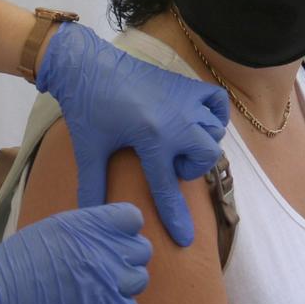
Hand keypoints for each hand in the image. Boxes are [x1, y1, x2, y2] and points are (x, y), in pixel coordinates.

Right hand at [0, 203, 152, 303]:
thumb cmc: (13, 264)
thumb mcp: (49, 230)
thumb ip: (83, 230)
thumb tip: (101, 236)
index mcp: (88, 224)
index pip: (132, 218)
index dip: (124, 229)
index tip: (112, 238)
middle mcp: (104, 249)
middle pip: (141, 249)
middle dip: (127, 257)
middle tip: (106, 266)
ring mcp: (108, 282)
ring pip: (139, 279)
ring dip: (124, 284)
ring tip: (100, 288)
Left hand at [34, 24, 228, 246]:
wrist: (87, 64)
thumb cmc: (87, 107)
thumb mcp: (89, 149)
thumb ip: (92, 186)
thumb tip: (87, 218)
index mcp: (151, 138)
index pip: (167, 188)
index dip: (175, 218)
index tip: (186, 240)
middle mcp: (176, 119)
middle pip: (206, 157)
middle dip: (190, 168)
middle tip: (167, 163)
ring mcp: (185, 100)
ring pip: (214, 132)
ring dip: (200, 144)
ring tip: (176, 143)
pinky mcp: (185, 85)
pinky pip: (217, 102)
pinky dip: (214, 115)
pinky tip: (197, 122)